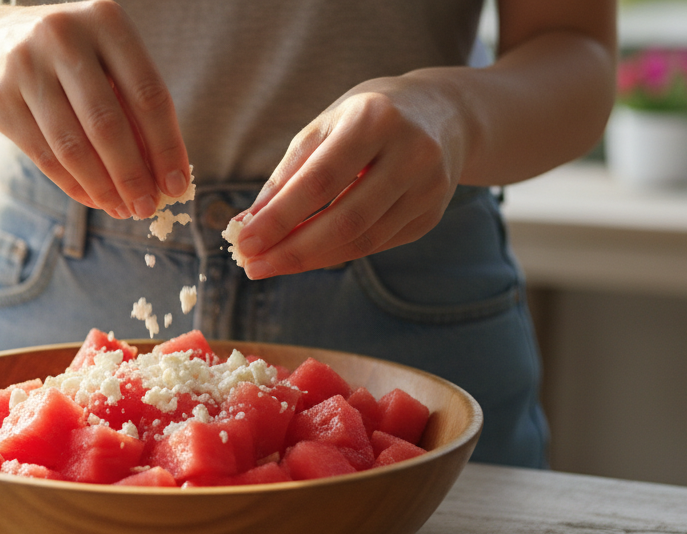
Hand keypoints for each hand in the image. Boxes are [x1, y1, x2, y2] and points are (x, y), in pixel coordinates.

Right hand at [0, 0, 190, 218]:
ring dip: (102, 187)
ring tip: (122, 209)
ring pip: (72, 145)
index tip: (177, 185)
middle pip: (107, 123)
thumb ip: (136, 108)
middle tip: (148, 208)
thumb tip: (163, 177)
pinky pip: (43, 154)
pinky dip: (72, 184)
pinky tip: (92, 199)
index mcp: (105, 20)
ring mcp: (24, 65)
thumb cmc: (71, 59)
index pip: (147, 94)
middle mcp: (62, 35)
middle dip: (132, 175)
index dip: (166, 146)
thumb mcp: (108, 62)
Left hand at [233, 78, 468, 279]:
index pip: (320, 181)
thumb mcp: (324, 128)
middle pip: (345, 219)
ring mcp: (429, 186)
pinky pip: (377, 243)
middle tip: (253, 266)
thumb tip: (246, 225)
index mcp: (375, 119)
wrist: (443, 114)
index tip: (243, 242)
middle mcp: (412, 152)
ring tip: (272, 264)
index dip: (279, 218)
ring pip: (363, 239)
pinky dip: (337, 253)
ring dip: (311, 258)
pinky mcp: (432, 213)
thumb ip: (288, 176)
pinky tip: (307, 256)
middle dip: (293, 249)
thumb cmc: (367, 118)